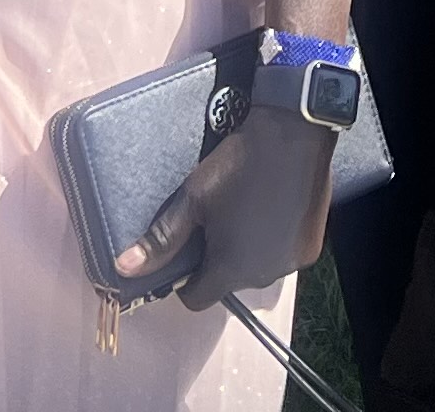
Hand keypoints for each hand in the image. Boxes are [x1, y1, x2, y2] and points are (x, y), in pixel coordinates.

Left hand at [120, 103, 333, 309]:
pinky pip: (283, 256)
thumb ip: (161, 239)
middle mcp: (262, 277)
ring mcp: (291, 264)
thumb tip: (123, 269)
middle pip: (228, 283)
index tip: (185, 252)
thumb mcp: (193, 199)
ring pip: (257, 269)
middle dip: (217, 261)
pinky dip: (275, 242)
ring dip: (248, 253)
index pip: (196, 300)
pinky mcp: (310, 249)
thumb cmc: (237, 167)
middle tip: (215, 223)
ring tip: (245, 214)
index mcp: (229, 269)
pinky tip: (273, 212)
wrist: (292, 135)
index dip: (184, 282)